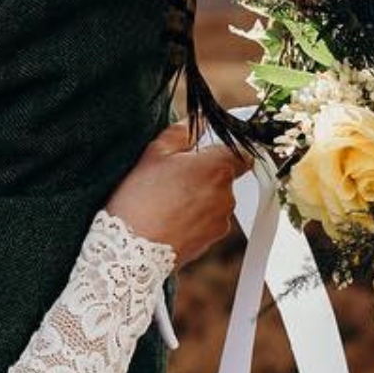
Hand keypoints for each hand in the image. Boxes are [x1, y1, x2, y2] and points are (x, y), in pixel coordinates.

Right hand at [105, 121, 245, 268]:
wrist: (130, 250)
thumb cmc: (140, 198)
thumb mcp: (155, 153)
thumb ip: (182, 132)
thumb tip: (199, 123)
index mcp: (217, 168)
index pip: (243, 152)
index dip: (226, 148)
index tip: (208, 149)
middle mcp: (227, 195)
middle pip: (225, 176)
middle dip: (205, 173)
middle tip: (174, 176)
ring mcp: (221, 220)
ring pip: (216, 199)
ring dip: (199, 196)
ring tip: (167, 201)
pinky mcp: (211, 240)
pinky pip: (208, 220)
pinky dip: (194, 217)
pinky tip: (169, 217)